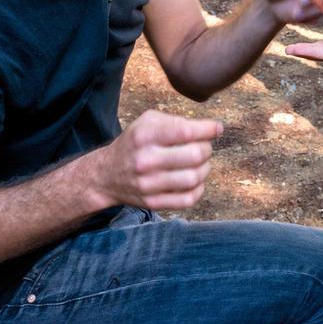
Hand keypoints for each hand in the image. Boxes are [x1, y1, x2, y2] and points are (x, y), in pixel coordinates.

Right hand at [94, 109, 222, 210]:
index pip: (186, 132)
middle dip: (207, 149)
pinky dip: (198, 189)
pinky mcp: (153, 203)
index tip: (216, 128)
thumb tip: (210, 129)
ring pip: (194, 178)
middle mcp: (146, 160)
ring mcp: (149, 184)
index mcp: (145, 136)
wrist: (106, 175)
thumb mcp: (147, 122)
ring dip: (205, 168)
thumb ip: (176, 121)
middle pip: (195, 155)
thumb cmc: (134, 143)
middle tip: (204, 147)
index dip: (208, 129)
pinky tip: (194, 180)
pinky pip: (188, 199)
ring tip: (200, 163)